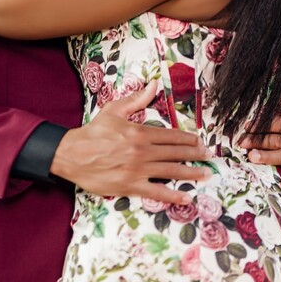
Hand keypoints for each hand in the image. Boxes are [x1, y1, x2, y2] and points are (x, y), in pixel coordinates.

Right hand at [50, 82, 212, 203]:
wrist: (72, 154)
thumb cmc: (93, 132)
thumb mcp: (114, 110)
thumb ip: (137, 99)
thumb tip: (154, 84)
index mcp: (139, 132)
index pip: (170, 135)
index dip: (188, 139)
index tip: (199, 141)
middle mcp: (142, 151)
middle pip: (175, 153)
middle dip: (194, 154)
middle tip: (207, 156)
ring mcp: (137, 170)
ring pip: (171, 171)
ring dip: (191, 172)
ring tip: (205, 173)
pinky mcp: (130, 186)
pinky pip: (156, 191)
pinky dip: (173, 195)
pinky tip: (186, 197)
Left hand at [238, 92, 280, 189]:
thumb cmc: (280, 130)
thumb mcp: (279, 115)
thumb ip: (279, 105)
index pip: (278, 123)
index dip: (260, 124)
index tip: (246, 126)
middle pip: (277, 140)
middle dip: (258, 141)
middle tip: (242, 143)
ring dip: (268, 157)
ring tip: (252, 157)